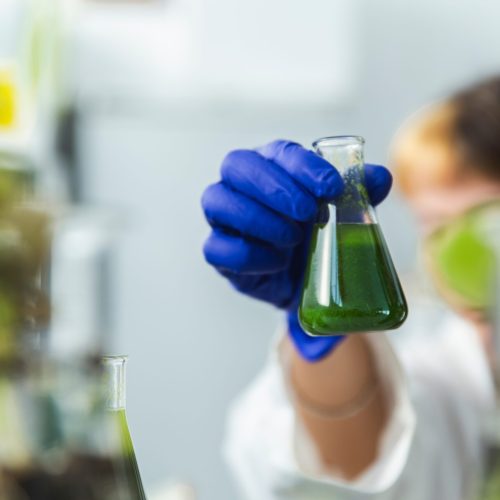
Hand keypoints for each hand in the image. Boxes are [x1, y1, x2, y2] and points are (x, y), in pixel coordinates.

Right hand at [202, 140, 391, 360]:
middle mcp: (241, 185)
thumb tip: (379, 178)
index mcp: (272, 167)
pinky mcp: (218, 252)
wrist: (309, 283)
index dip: (301, 164)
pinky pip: (217, 246)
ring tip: (293, 238)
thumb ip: (361, 193)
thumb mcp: (345, 216)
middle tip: (308, 212)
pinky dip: (249, 254)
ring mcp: (224, 218)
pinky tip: (277, 262)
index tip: (332, 187)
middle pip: (236, 164)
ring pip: (217, 199)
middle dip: (274, 186)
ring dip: (259, 218)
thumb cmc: (322, 237)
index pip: (278, 150)